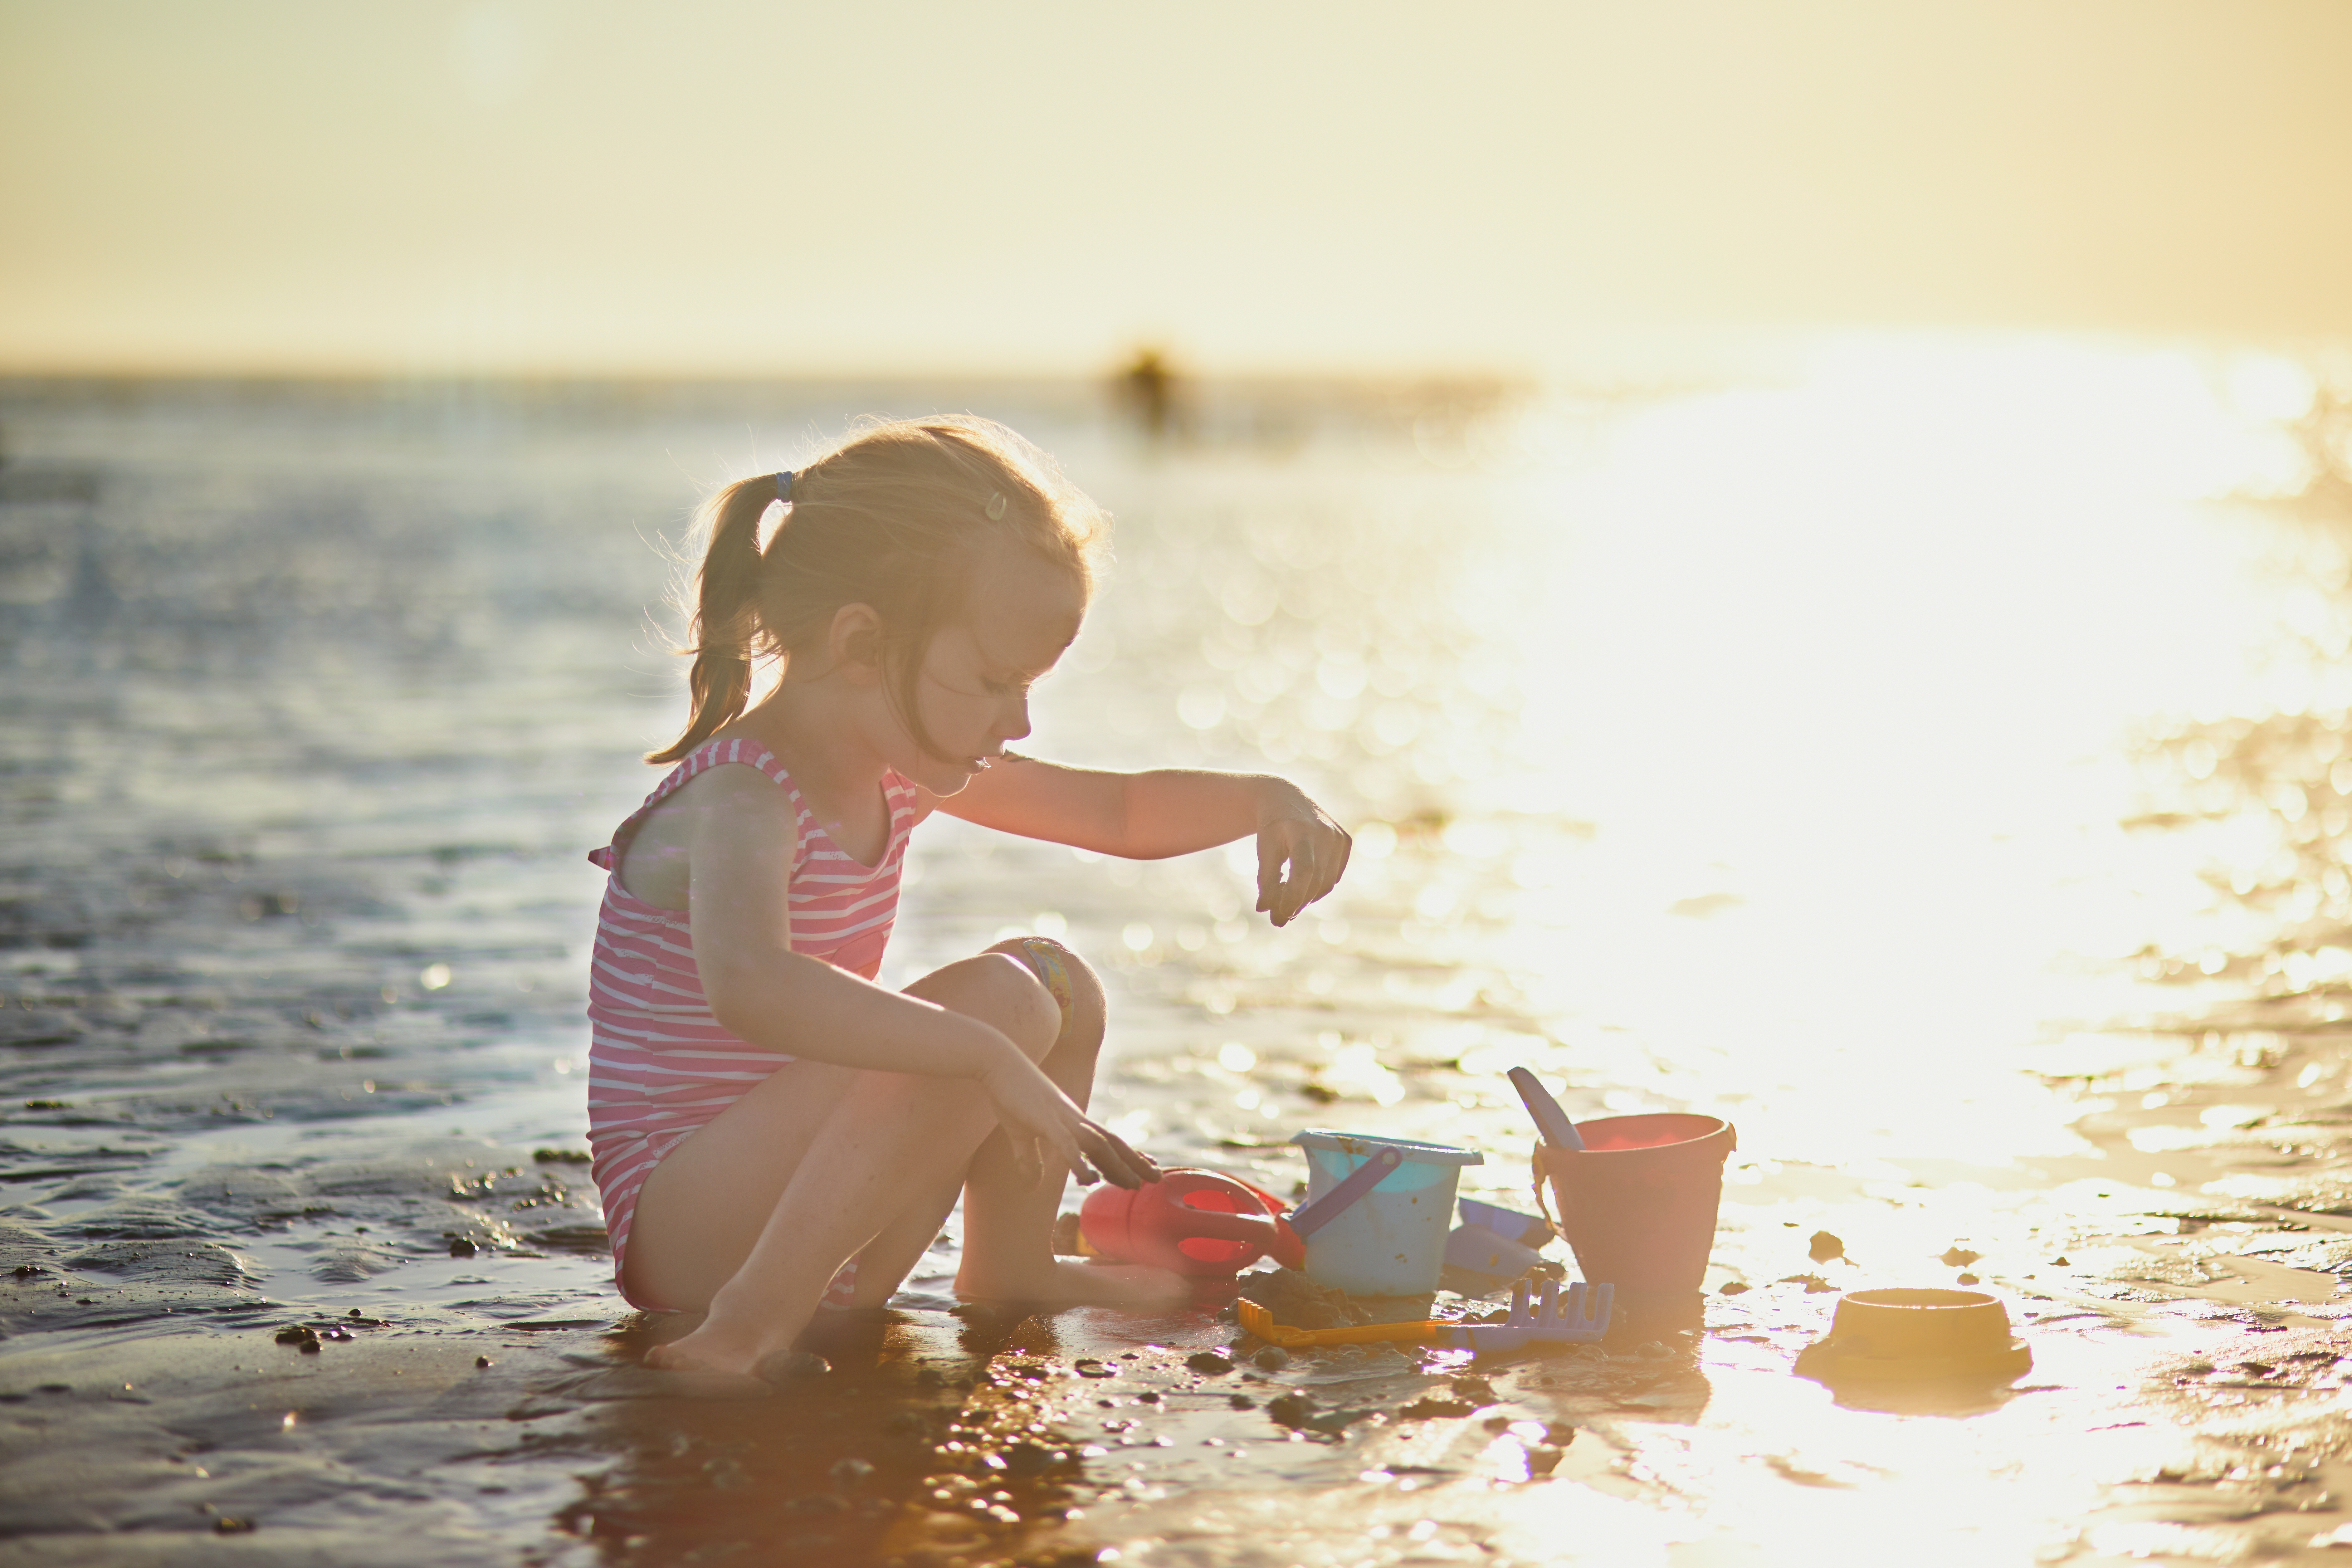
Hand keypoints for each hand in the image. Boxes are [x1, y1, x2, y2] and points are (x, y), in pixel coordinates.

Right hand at [978, 1046, 1161, 1190]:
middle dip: (1134, 1161)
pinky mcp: (1046, 1121)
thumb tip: (1032, 1187)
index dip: (1127, 1153)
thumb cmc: (1009, 1093)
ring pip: (1099, 1145)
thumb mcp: (1021, 1132)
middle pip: (1112, 1142)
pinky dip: (1079, 1163)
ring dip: (1118, 1165)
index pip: (1107, 1138)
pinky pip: (1067, 1145)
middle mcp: (1074, 1118)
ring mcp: (1062, 1119)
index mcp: (1072, 1119)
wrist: (997, 1062)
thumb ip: (1029, 1159)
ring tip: (1134, 1185)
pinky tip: (1088, 1180)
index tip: (1148, 1164)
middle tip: (1157, 1178)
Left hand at [1254, 785, 1351, 925]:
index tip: (1279, 916)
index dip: (1293, 896)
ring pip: (1326, 883)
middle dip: (1297, 903)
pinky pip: (1333, 876)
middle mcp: (1325, 831)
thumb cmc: (1272, 827)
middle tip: (1278, 918)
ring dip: (1307, 899)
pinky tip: (1301, 889)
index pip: (1304, 870)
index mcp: (1301, 830)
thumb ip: (1265, 879)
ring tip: (1286, 903)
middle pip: (1315, 880)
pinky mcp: (1345, 841)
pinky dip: (1318, 888)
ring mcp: (1338, 836)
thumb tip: (1264, 910)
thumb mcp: (1263, 849)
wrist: (1286, 798)